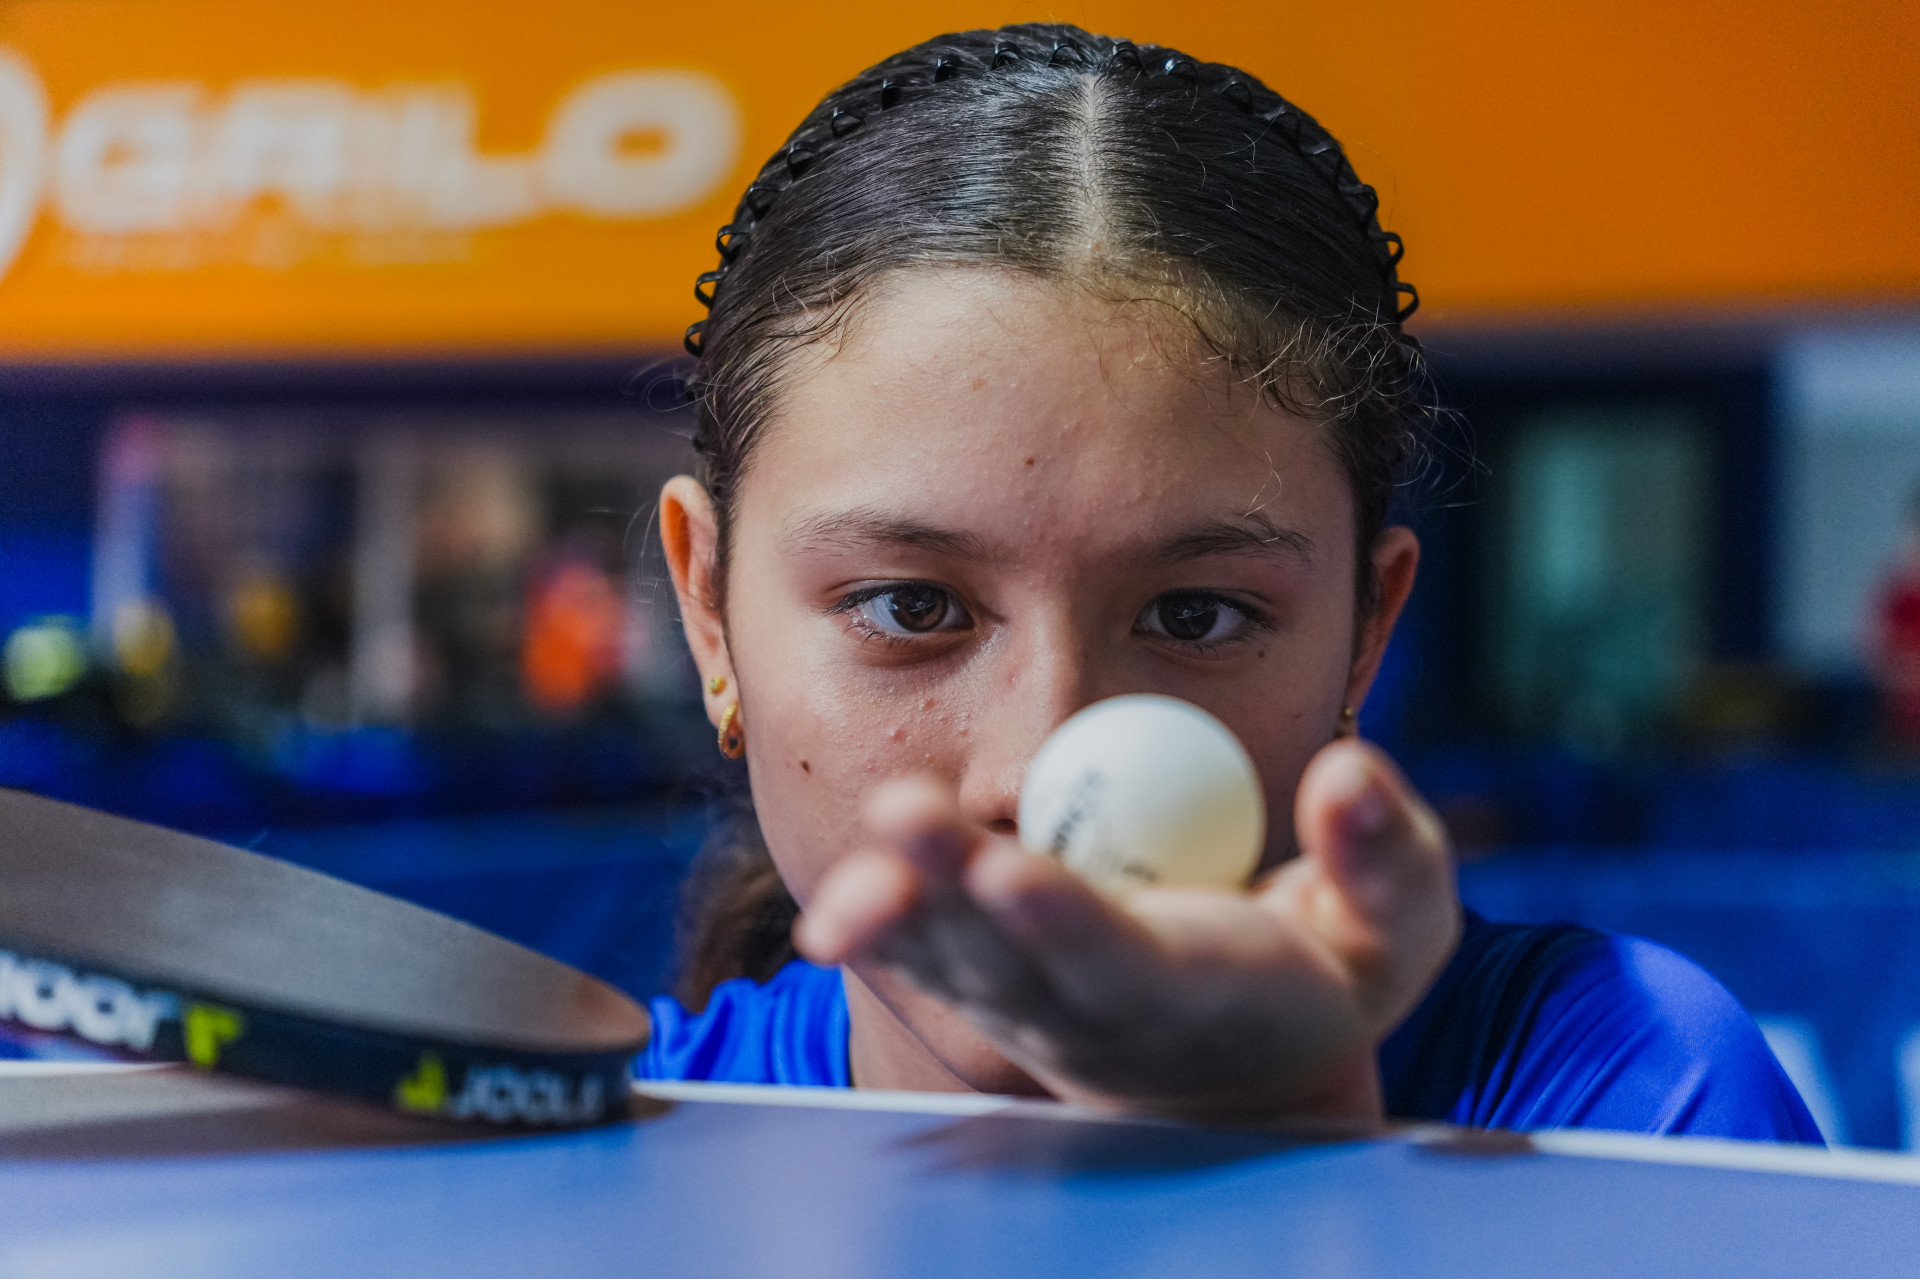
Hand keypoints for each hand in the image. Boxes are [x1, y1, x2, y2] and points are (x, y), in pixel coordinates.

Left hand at [794, 738, 1460, 1122]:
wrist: (1232, 1062)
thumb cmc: (1326, 973)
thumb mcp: (1397, 929)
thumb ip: (1386, 858)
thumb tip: (1350, 776)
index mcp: (1189, 993)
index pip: (1118, 960)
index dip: (1064, 920)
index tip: (1013, 869)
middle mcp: (1089, 1009)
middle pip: (1006, 955)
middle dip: (949, 890)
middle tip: (899, 816)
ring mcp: (1025, 1003)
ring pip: (947, 959)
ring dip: (893, 911)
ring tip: (850, 860)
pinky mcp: (984, 979)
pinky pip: (919, 953)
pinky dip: (876, 922)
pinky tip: (838, 895)